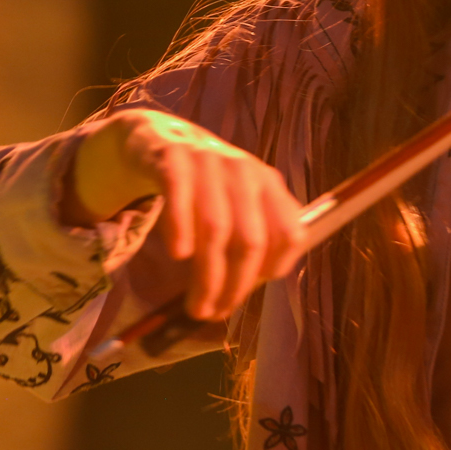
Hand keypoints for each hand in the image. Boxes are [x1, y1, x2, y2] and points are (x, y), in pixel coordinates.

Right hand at [71, 109, 304, 319]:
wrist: (160, 137)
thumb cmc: (204, 183)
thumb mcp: (238, 202)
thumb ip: (251, 235)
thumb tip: (246, 291)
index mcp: (269, 184)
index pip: (290, 234)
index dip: (273, 271)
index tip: (248, 295)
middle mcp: (245, 171)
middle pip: (251, 239)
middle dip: (235, 286)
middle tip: (214, 312)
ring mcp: (210, 162)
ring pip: (216, 227)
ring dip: (207, 275)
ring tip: (196, 305)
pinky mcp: (173, 158)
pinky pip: (179, 195)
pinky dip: (180, 227)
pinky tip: (178, 254)